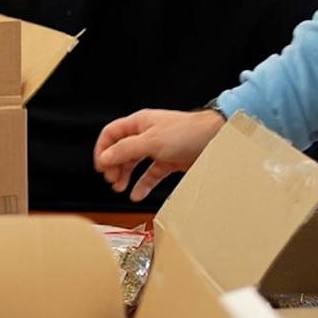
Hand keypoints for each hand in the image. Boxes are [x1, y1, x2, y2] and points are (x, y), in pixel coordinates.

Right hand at [92, 109, 227, 201]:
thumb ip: (126, 150)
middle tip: (111, 180)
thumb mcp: (151, 142)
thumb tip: (105, 158)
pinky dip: (143, 184)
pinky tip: (137, 194)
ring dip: (126, 175)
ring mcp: (158, 148)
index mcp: (139, 123)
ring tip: (119, 187)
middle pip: (121, 150)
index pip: (111, 134)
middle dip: (114, 165)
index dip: (103, 150)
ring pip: (135, 163)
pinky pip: (151, 174)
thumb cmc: (187, 133)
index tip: (101, 167)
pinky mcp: (169, 161)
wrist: (216, 139)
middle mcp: (146, 135)